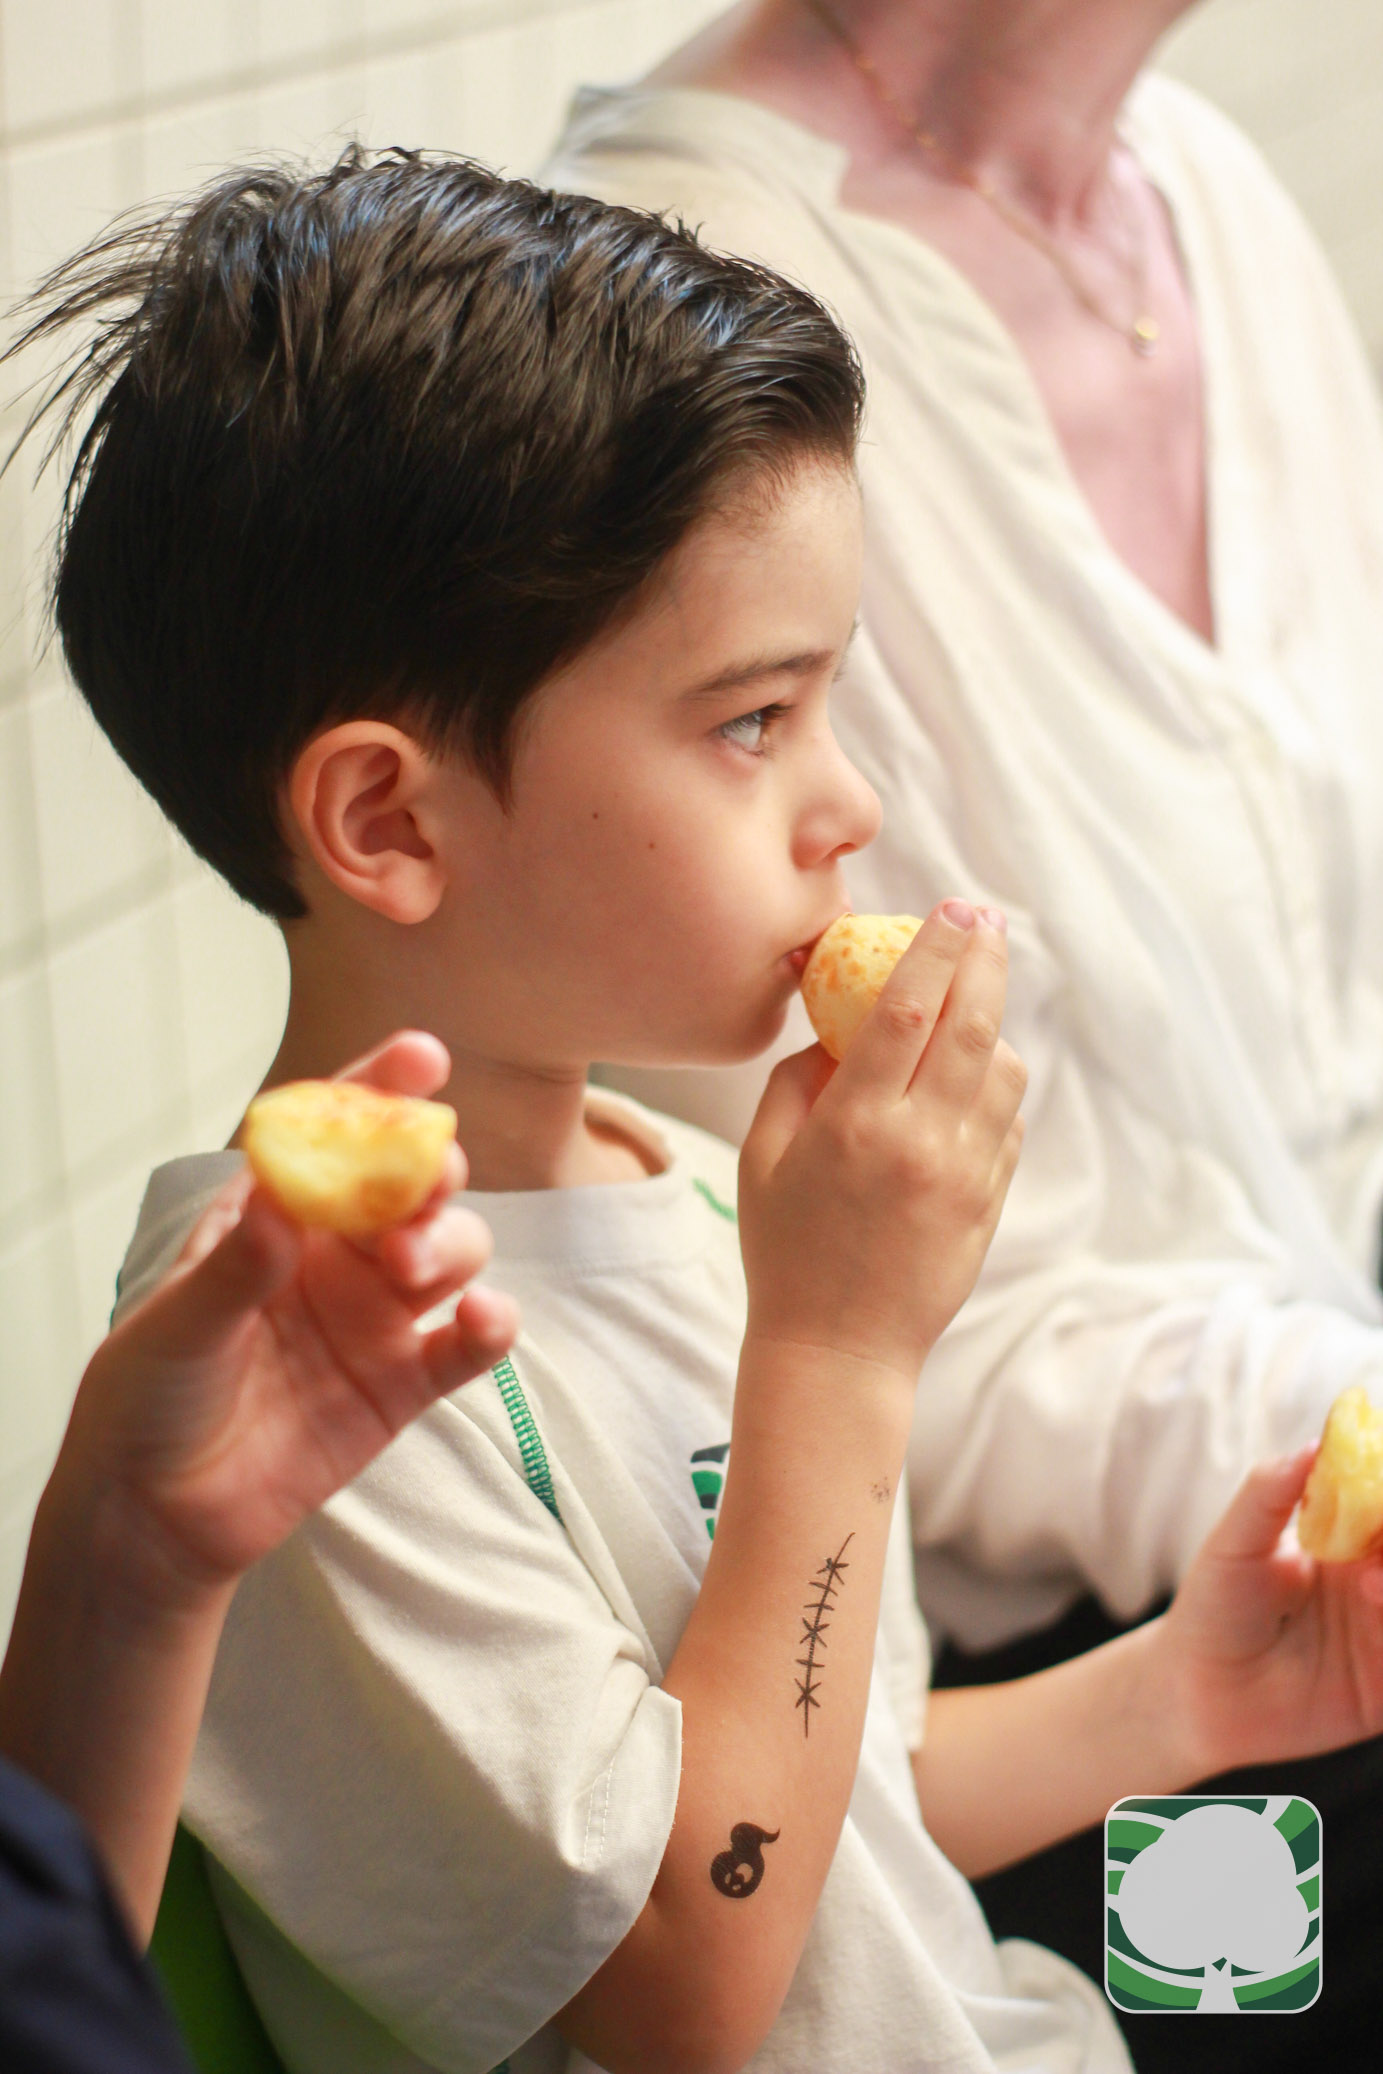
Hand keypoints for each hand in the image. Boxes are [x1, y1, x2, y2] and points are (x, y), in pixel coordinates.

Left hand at [53, 1030, 518, 1603]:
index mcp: (275, 1213)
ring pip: (450, 1250)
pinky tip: (484, 1320)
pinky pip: (466, 1344)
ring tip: (412, 1266)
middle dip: (427, 1169)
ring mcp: (375, 1315)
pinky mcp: (403, 1383)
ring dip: (449, 1243)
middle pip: (409, 1184)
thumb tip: (286, 1202)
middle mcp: (335, 1253)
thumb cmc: (149, 1396)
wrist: (155, 1513)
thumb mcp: (178, 1323)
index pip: (334, 1132)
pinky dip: (491, 1325)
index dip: (381, 1088)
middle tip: (418, 1184)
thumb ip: (238, 1268)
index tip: (424, 1056)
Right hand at [738, 902, 1025, 1386]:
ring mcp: (964, 1175)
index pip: (909, 1010)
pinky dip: (993, 1091)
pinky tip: (966, 1087)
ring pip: (1003, 1072)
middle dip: (984, 961)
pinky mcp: (989, 1203)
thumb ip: (796, 1083)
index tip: (953, 907)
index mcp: (855, 1124)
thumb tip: (837, 1032)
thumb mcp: (761, 1159)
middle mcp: (920, 1142)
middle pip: (972, 1025)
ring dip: (991, 1029)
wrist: (838, 1353)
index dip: (935, 949)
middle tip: (988, 922)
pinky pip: (1007, 1124)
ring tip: (968, 1012)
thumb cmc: (784, 1252)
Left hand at [1160, 1446, 1382, 1777]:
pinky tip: (1377, 1614)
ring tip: (1371, 1583)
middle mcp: (1377, 1582)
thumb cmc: (1214, 1607)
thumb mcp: (1235, 1544)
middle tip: (1378, 1544)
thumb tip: (1314, 1445)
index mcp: (1348, 1540)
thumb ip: (1270, 1494)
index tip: (1381, 1478)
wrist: (1198, 1693)